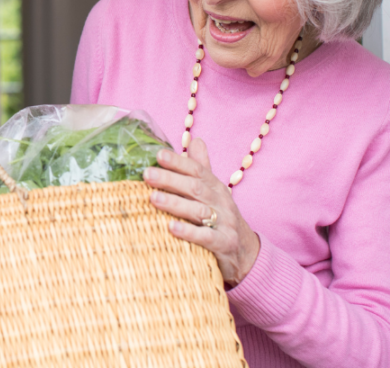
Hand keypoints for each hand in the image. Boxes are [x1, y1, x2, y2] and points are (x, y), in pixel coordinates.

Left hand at [143, 137, 259, 285]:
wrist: (245, 252)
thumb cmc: (221, 217)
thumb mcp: (213, 191)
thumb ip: (202, 167)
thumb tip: (196, 139)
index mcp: (215, 187)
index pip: (197, 170)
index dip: (178, 162)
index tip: (158, 155)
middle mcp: (221, 202)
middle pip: (195, 187)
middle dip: (170, 180)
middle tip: (147, 174)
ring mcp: (225, 223)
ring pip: (199, 211)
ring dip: (175, 204)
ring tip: (153, 198)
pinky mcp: (224, 244)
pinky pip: (206, 238)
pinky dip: (189, 232)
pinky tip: (170, 227)